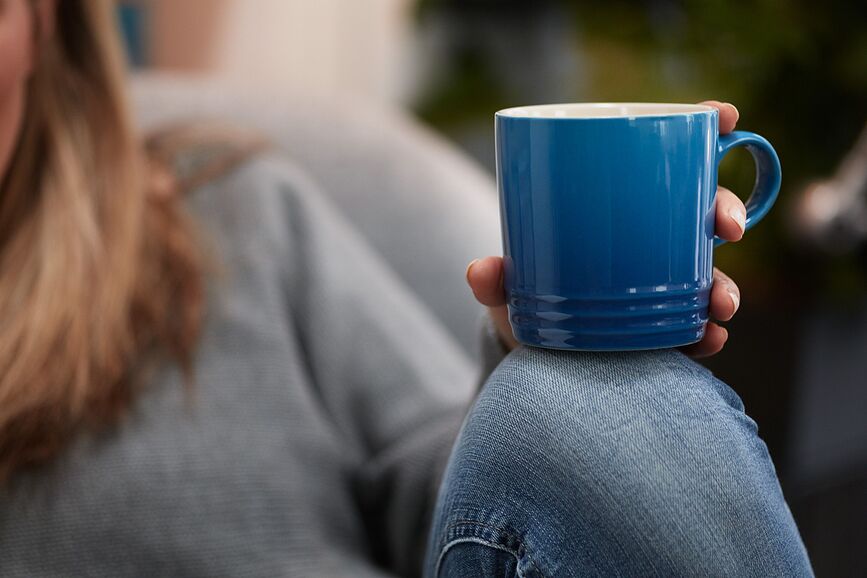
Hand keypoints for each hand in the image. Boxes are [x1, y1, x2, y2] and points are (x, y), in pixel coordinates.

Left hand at [466, 101, 745, 358]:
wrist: (533, 347)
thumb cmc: (528, 294)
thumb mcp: (513, 283)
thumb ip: (496, 278)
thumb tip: (479, 273)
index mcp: (623, 205)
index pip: (668, 157)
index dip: (706, 128)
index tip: (724, 115)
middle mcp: (652, 237)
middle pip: (702, 209)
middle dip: (725, 209)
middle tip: (726, 228)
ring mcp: (664, 280)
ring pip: (709, 270)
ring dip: (725, 283)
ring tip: (721, 304)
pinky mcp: (665, 324)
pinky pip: (696, 323)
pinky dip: (708, 332)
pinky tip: (711, 336)